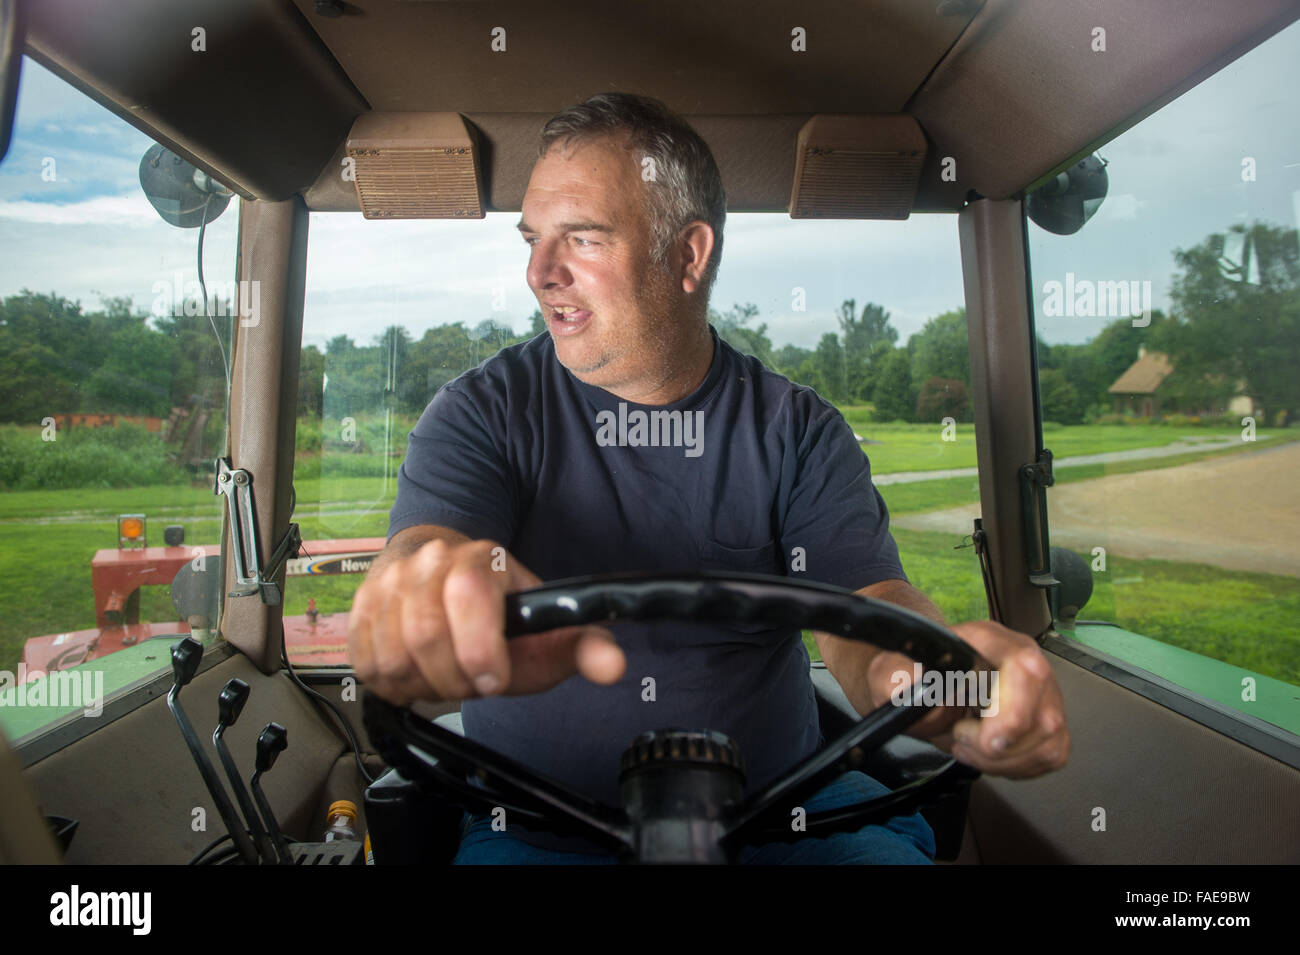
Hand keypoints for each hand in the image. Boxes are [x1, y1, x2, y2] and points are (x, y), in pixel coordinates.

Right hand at [346, 538, 625, 704]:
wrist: (442, 581)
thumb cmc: (497, 615)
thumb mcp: (545, 631)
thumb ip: (581, 647)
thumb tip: (612, 665)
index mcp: (481, 560)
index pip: (469, 593)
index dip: (480, 647)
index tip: (494, 679)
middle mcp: (427, 563)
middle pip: (425, 635)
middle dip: (454, 677)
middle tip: (471, 680)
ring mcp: (387, 583)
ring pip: (393, 656)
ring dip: (424, 683)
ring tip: (446, 673)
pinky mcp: (359, 609)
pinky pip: (365, 665)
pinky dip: (394, 684)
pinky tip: (417, 673)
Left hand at [866, 619, 1068, 778]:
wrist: (922, 685)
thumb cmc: (913, 675)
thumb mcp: (889, 674)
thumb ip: (893, 675)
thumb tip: (909, 684)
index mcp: (990, 641)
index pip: (1023, 667)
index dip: (1012, 709)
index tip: (987, 738)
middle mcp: (1025, 662)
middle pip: (1043, 715)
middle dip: (1000, 744)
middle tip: (962, 739)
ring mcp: (1043, 692)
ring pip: (1048, 739)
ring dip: (1004, 759)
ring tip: (969, 745)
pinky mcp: (1049, 721)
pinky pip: (1051, 755)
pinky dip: (1018, 766)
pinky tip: (990, 754)